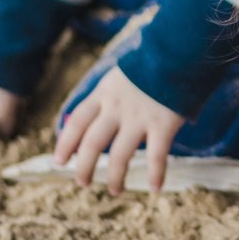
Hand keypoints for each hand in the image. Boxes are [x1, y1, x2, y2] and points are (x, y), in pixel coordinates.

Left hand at [52, 65, 184, 194]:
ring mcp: (140, 117)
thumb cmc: (153, 62)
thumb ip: (111, 94)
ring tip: (115, 190)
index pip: (77, 121)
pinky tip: (155, 189)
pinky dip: (156, 175)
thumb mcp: (123, 73)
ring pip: (119, 156)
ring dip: (114, 177)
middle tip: (82, 183)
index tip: (59, 160)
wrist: (179, 49)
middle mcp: (117, 107)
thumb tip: (100, 115)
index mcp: (104, 93)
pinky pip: (156, 156)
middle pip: (91, 143)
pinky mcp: (163, 124)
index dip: (65, 142)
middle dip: (84, 167)